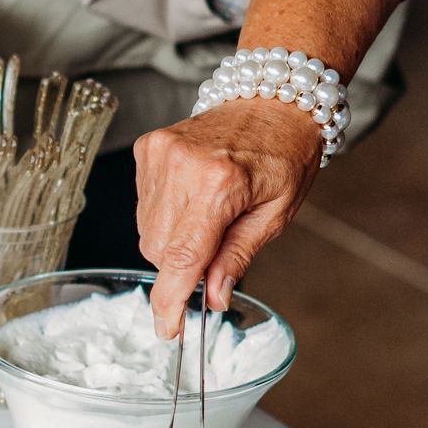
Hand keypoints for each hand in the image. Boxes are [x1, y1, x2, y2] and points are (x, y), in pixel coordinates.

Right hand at [135, 102, 323, 336]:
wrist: (271, 98)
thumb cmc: (283, 154)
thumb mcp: (277, 213)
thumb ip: (239, 255)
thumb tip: (214, 297)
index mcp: (220, 183)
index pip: (182, 257)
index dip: (170, 300)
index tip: (168, 329)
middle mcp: (181, 166)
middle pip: (160, 250)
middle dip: (182, 265)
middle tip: (216, 250)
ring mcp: (158, 154)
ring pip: (147, 231)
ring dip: (173, 240)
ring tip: (208, 215)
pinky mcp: (146, 149)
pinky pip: (144, 206)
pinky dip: (165, 214)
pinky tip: (192, 196)